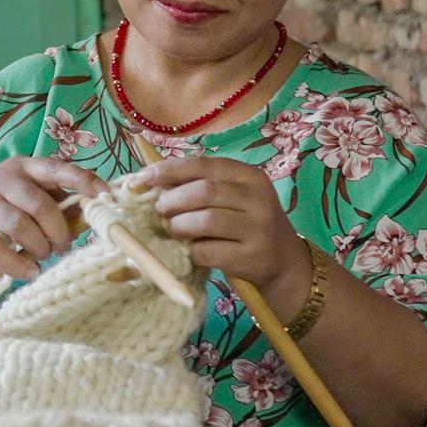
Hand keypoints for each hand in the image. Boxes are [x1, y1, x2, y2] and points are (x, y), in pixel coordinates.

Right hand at [0, 156, 105, 279]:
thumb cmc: (11, 205)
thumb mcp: (35, 196)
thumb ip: (62, 203)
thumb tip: (93, 214)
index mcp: (26, 167)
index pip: (57, 168)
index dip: (82, 180)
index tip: (104, 195)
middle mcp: (4, 179)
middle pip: (40, 205)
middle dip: (58, 230)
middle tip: (64, 245)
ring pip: (20, 226)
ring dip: (40, 246)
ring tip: (45, 254)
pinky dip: (19, 265)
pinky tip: (31, 271)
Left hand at [133, 156, 303, 289]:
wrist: (283, 262)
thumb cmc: (246, 223)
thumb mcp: (233, 197)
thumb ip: (201, 186)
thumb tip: (151, 180)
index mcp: (250, 176)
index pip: (204, 165)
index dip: (170, 170)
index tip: (143, 178)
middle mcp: (258, 198)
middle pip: (204, 191)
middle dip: (173, 200)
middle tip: (159, 210)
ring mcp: (258, 228)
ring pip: (206, 220)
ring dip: (180, 225)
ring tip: (172, 230)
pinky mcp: (252, 257)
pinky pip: (210, 251)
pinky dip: (192, 251)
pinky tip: (190, 250)